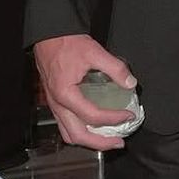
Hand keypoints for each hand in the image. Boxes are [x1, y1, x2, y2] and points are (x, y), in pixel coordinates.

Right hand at [33, 34, 136, 151]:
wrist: (48, 35)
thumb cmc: (67, 43)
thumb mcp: (95, 52)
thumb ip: (115, 68)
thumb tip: (130, 83)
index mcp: (65, 95)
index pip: (93, 116)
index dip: (114, 119)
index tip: (129, 115)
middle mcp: (57, 105)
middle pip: (78, 135)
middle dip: (101, 143)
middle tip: (119, 142)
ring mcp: (54, 105)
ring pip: (69, 134)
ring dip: (89, 141)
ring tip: (107, 139)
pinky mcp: (55, 102)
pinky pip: (65, 125)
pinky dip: (80, 132)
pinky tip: (94, 127)